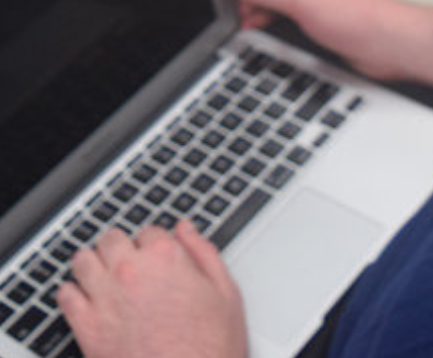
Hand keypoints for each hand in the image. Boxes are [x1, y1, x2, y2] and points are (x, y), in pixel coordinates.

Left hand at [56, 224, 246, 357]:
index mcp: (166, 257)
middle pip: (111, 239)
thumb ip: (203, 253)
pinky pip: (65, 295)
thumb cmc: (209, 345)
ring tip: (101, 274)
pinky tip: (86, 299)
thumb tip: (187, 230)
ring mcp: (104, 297)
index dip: (154, 242)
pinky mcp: (86, 326)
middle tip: (127, 262)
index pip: (149, 230)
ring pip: (82, 260)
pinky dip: (72, 293)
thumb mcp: (225, 292)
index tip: (156, 255)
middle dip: (119, 247)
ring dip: (91, 263)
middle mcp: (130, 272)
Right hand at [227, 0, 418, 81]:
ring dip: (264, 23)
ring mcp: (316, 6)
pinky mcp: (322, 27)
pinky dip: (279, 35)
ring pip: (276, 12)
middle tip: (243, 26)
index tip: (229, 8)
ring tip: (258, 35)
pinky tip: (279, 44)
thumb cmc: (360, 17)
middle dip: (250, 8)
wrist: (391, 45)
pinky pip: (291, 28)